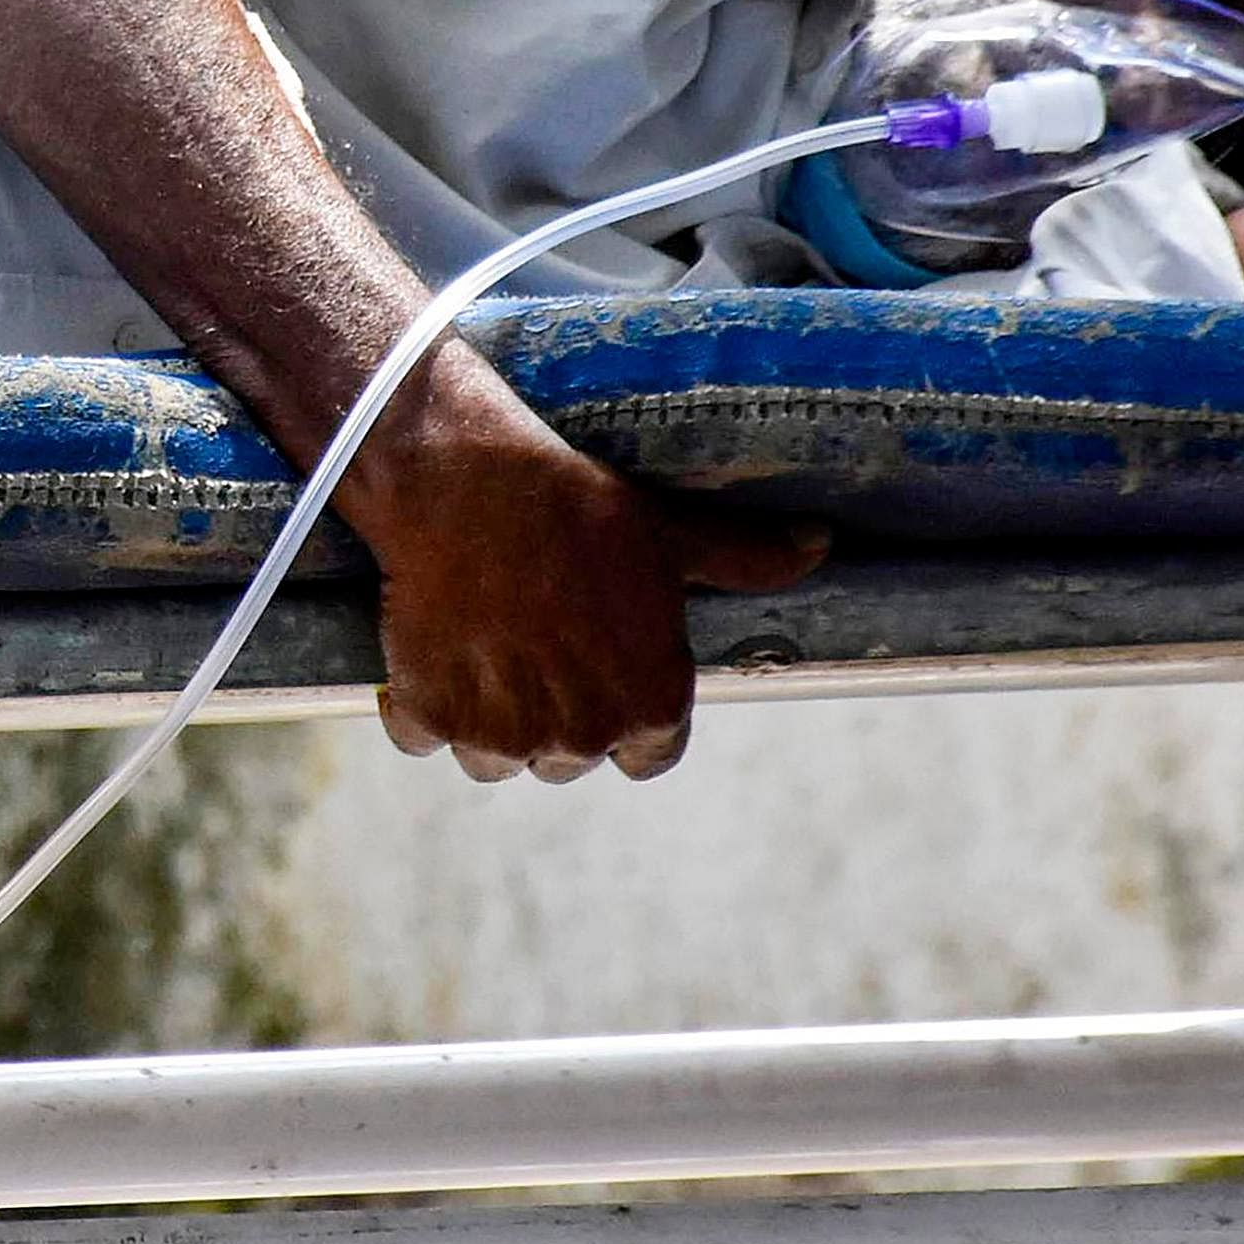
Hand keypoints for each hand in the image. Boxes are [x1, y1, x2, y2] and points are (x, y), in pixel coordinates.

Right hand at [343, 354, 825, 782]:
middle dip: (554, 716)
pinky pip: (423, 735)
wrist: (469, 484)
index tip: (597, 671)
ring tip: (483, 644)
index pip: (646, 755)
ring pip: (496, 757)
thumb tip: (822, 542)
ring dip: (487, 719)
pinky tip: (429, 649)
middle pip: (568, 759)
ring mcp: (500, 734)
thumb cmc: (581, 508)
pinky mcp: (430, 716)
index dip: (625, 713)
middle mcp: (579, 737)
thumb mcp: (674, 533)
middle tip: (536, 645)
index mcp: (648, 705)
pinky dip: (421, 705)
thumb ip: (749, 557)